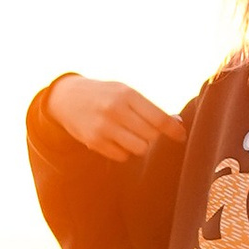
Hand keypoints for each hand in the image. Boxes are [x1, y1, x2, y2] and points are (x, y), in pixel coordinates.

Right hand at [49, 75, 183, 161]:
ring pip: (139, 148)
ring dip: (140, 145)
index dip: (174, 130)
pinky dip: (124, 151)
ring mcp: (104, 127)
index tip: (181, 136)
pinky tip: (117, 140)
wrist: (67, 98)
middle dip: (153, 136)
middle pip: (151, 136)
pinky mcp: (94, 141)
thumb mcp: (125, 92)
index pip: (159, 118)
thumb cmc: (105, 94)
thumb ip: (149, 108)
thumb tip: (177, 123)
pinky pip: (122, 156)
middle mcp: (115, 110)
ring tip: (132, 135)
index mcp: (127, 94)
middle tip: (146, 130)